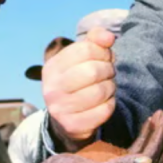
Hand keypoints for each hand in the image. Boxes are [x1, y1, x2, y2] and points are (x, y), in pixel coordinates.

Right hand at [31, 111, 162, 162]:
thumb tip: (147, 161)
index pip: (148, 162)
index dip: (158, 141)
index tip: (162, 120)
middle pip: (151, 160)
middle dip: (159, 137)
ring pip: (145, 156)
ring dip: (152, 136)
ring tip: (158, 116)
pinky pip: (134, 154)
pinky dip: (142, 140)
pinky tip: (145, 127)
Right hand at [42, 28, 117, 143]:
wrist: (66, 119)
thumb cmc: (78, 82)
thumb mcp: (81, 59)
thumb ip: (94, 41)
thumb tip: (108, 37)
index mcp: (52, 67)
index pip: (86, 49)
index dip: (103, 52)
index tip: (104, 58)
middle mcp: (52, 88)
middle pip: (93, 71)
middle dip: (108, 71)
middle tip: (107, 74)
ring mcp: (60, 109)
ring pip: (101, 91)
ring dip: (111, 88)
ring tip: (106, 88)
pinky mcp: (73, 125)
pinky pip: (104, 110)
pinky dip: (110, 104)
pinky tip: (104, 103)